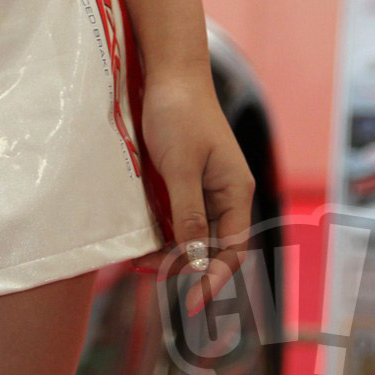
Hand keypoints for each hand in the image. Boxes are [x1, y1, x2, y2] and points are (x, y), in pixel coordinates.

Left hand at [139, 66, 255, 315]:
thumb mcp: (181, 167)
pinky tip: (141, 237)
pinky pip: (176, 213)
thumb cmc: (179, 114)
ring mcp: (204, 185)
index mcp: (235, 191)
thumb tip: (195, 257)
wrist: (167, 71)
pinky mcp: (183, 176)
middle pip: (211, 245)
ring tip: (139, 260)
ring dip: (169, 249)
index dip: (214, 279)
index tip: (191, 303)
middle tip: (147, 274)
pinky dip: (162, 228)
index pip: (232, 249)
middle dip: (183, 265)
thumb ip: (188, 213)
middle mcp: (224, 193)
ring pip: (191, 231)